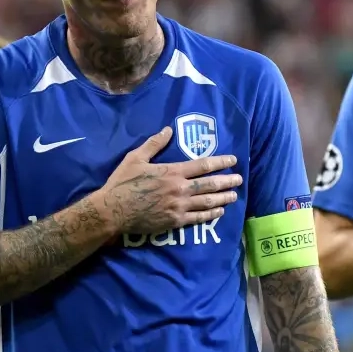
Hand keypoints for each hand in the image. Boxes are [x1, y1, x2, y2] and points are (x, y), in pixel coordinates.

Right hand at [100, 126, 241, 233]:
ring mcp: (179, 206)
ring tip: (234, 196)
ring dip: (223, 198)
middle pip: (210, 184)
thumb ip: (154, 144)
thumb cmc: (123, 182)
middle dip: (227, 181)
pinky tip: (219, 212)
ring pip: (207, 202)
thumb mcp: (136, 158)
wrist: (113, 211)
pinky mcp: (174, 221)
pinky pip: (198, 218)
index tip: (233, 160)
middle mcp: (180, 189)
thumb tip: (168, 130)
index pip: (203, 165)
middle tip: (239, 179)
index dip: (220, 162)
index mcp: (172, 172)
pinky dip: (210, 215)